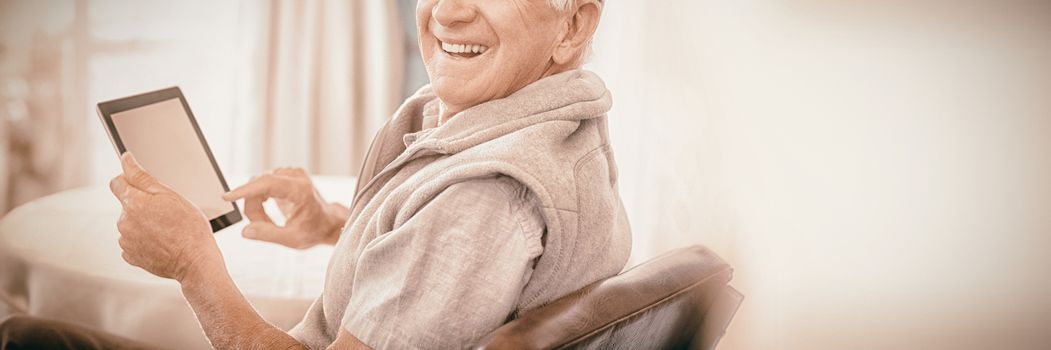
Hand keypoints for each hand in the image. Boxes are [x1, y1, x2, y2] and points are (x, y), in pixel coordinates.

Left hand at [109, 152, 220, 281]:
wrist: (195, 261)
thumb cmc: (189, 227)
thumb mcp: (170, 195)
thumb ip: (142, 176)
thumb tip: (126, 159)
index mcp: (133, 203)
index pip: (117, 183)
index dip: (130, 181)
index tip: (142, 186)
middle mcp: (124, 222)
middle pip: (127, 205)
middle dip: (142, 205)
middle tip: (167, 213)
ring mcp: (126, 241)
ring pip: (131, 225)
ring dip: (144, 224)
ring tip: (167, 230)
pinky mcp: (131, 256)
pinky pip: (133, 243)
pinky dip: (144, 241)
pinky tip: (161, 243)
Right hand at [223, 167, 347, 248]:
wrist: (326, 222)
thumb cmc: (313, 230)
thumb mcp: (292, 239)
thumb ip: (269, 235)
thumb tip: (246, 230)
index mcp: (301, 189)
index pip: (267, 183)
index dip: (245, 191)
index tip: (228, 197)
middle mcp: (296, 176)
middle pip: (259, 185)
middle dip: (253, 207)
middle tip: (257, 226)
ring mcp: (290, 173)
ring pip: (257, 185)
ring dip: (256, 206)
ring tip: (267, 222)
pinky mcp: (284, 175)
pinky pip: (261, 185)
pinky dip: (259, 200)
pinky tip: (267, 211)